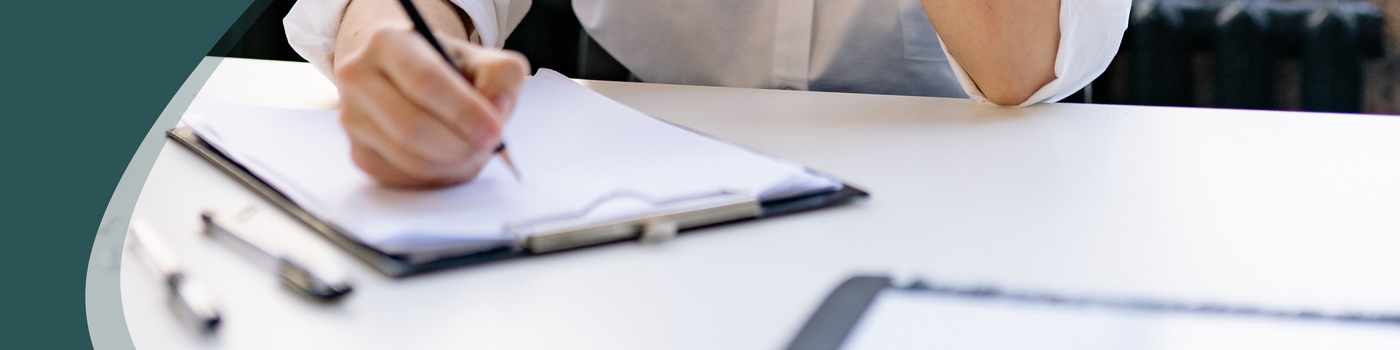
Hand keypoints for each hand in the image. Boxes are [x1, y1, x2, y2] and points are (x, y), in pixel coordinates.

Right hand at [333, 22, 528, 188]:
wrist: (406, 75)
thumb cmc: (446, 67)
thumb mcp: (481, 58)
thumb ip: (501, 78)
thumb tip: (497, 111)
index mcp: (388, 42)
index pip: (424, 81)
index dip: (464, 112)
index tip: (494, 131)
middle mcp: (359, 77)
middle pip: (411, 126)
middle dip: (460, 145)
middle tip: (488, 147)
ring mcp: (352, 118)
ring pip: (408, 159)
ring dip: (452, 165)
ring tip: (474, 150)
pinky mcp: (358, 152)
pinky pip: (403, 178)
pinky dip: (438, 177)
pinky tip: (451, 159)